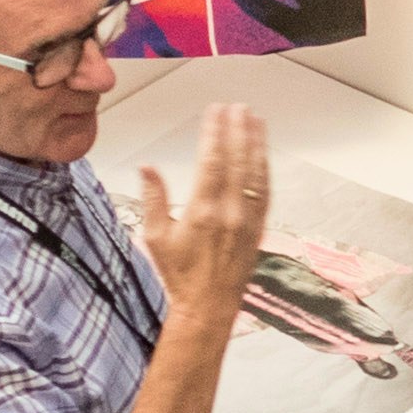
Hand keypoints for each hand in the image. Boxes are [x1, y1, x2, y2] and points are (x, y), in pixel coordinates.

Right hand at [130, 101, 271, 325]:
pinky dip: (264, 168)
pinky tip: (261, 152)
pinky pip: (265, 191)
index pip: (212, 161)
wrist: (209, 305)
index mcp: (203, 212)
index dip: (215, 133)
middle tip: (238, 107)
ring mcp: (249, 220)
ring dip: (256, 144)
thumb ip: (154, 199)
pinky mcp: (259, 228)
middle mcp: (231, 213)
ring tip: (255, 119)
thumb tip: (147, 166)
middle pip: (238, 161)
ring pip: (256, 173)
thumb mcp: (156, 237)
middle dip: (239, 131)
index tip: (215, 111)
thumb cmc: (179, 273)